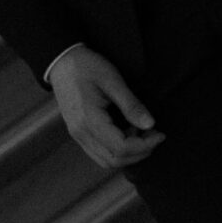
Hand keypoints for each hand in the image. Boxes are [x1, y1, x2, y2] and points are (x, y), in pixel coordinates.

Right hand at [48, 46, 165, 168]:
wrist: (61, 61)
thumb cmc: (86, 66)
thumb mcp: (112, 80)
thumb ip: (131, 105)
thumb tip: (150, 124)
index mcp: (89, 120)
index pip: (121, 148)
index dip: (145, 145)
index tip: (160, 133)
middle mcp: (81, 133)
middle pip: (114, 160)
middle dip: (139, 153)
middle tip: (154, 135)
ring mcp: (77, 135)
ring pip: (106, 161)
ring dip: (128, 154)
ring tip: (141, 133)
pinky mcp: (78, 133)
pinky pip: (99, 153)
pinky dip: (117, 150)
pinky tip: (127, 133)